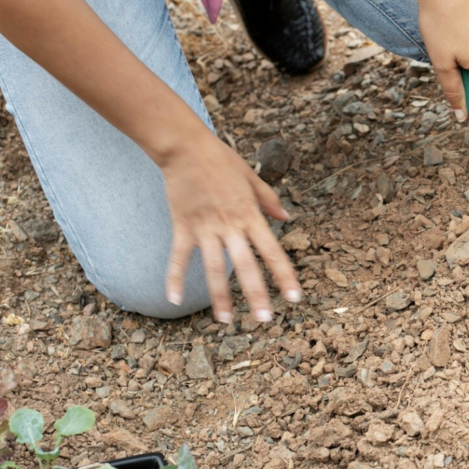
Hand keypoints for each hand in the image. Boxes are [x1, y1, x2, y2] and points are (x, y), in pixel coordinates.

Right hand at [159, 131, 301, 322]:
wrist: (185, 147)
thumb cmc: (221, 159)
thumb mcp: (251, 177)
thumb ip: (269, 199)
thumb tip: (287, 217)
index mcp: (250, 215)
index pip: (272, 251)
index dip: (285, 275)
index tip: (295, 297)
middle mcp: (230, 225)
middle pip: (245, 266)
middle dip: (256, 294)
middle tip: (265, 320)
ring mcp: (205, 227)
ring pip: (213, 268)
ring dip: (219, 296)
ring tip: (226, 321)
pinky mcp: (182, 226)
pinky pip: (178, 257)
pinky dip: (174, 278)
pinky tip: (174, 300)